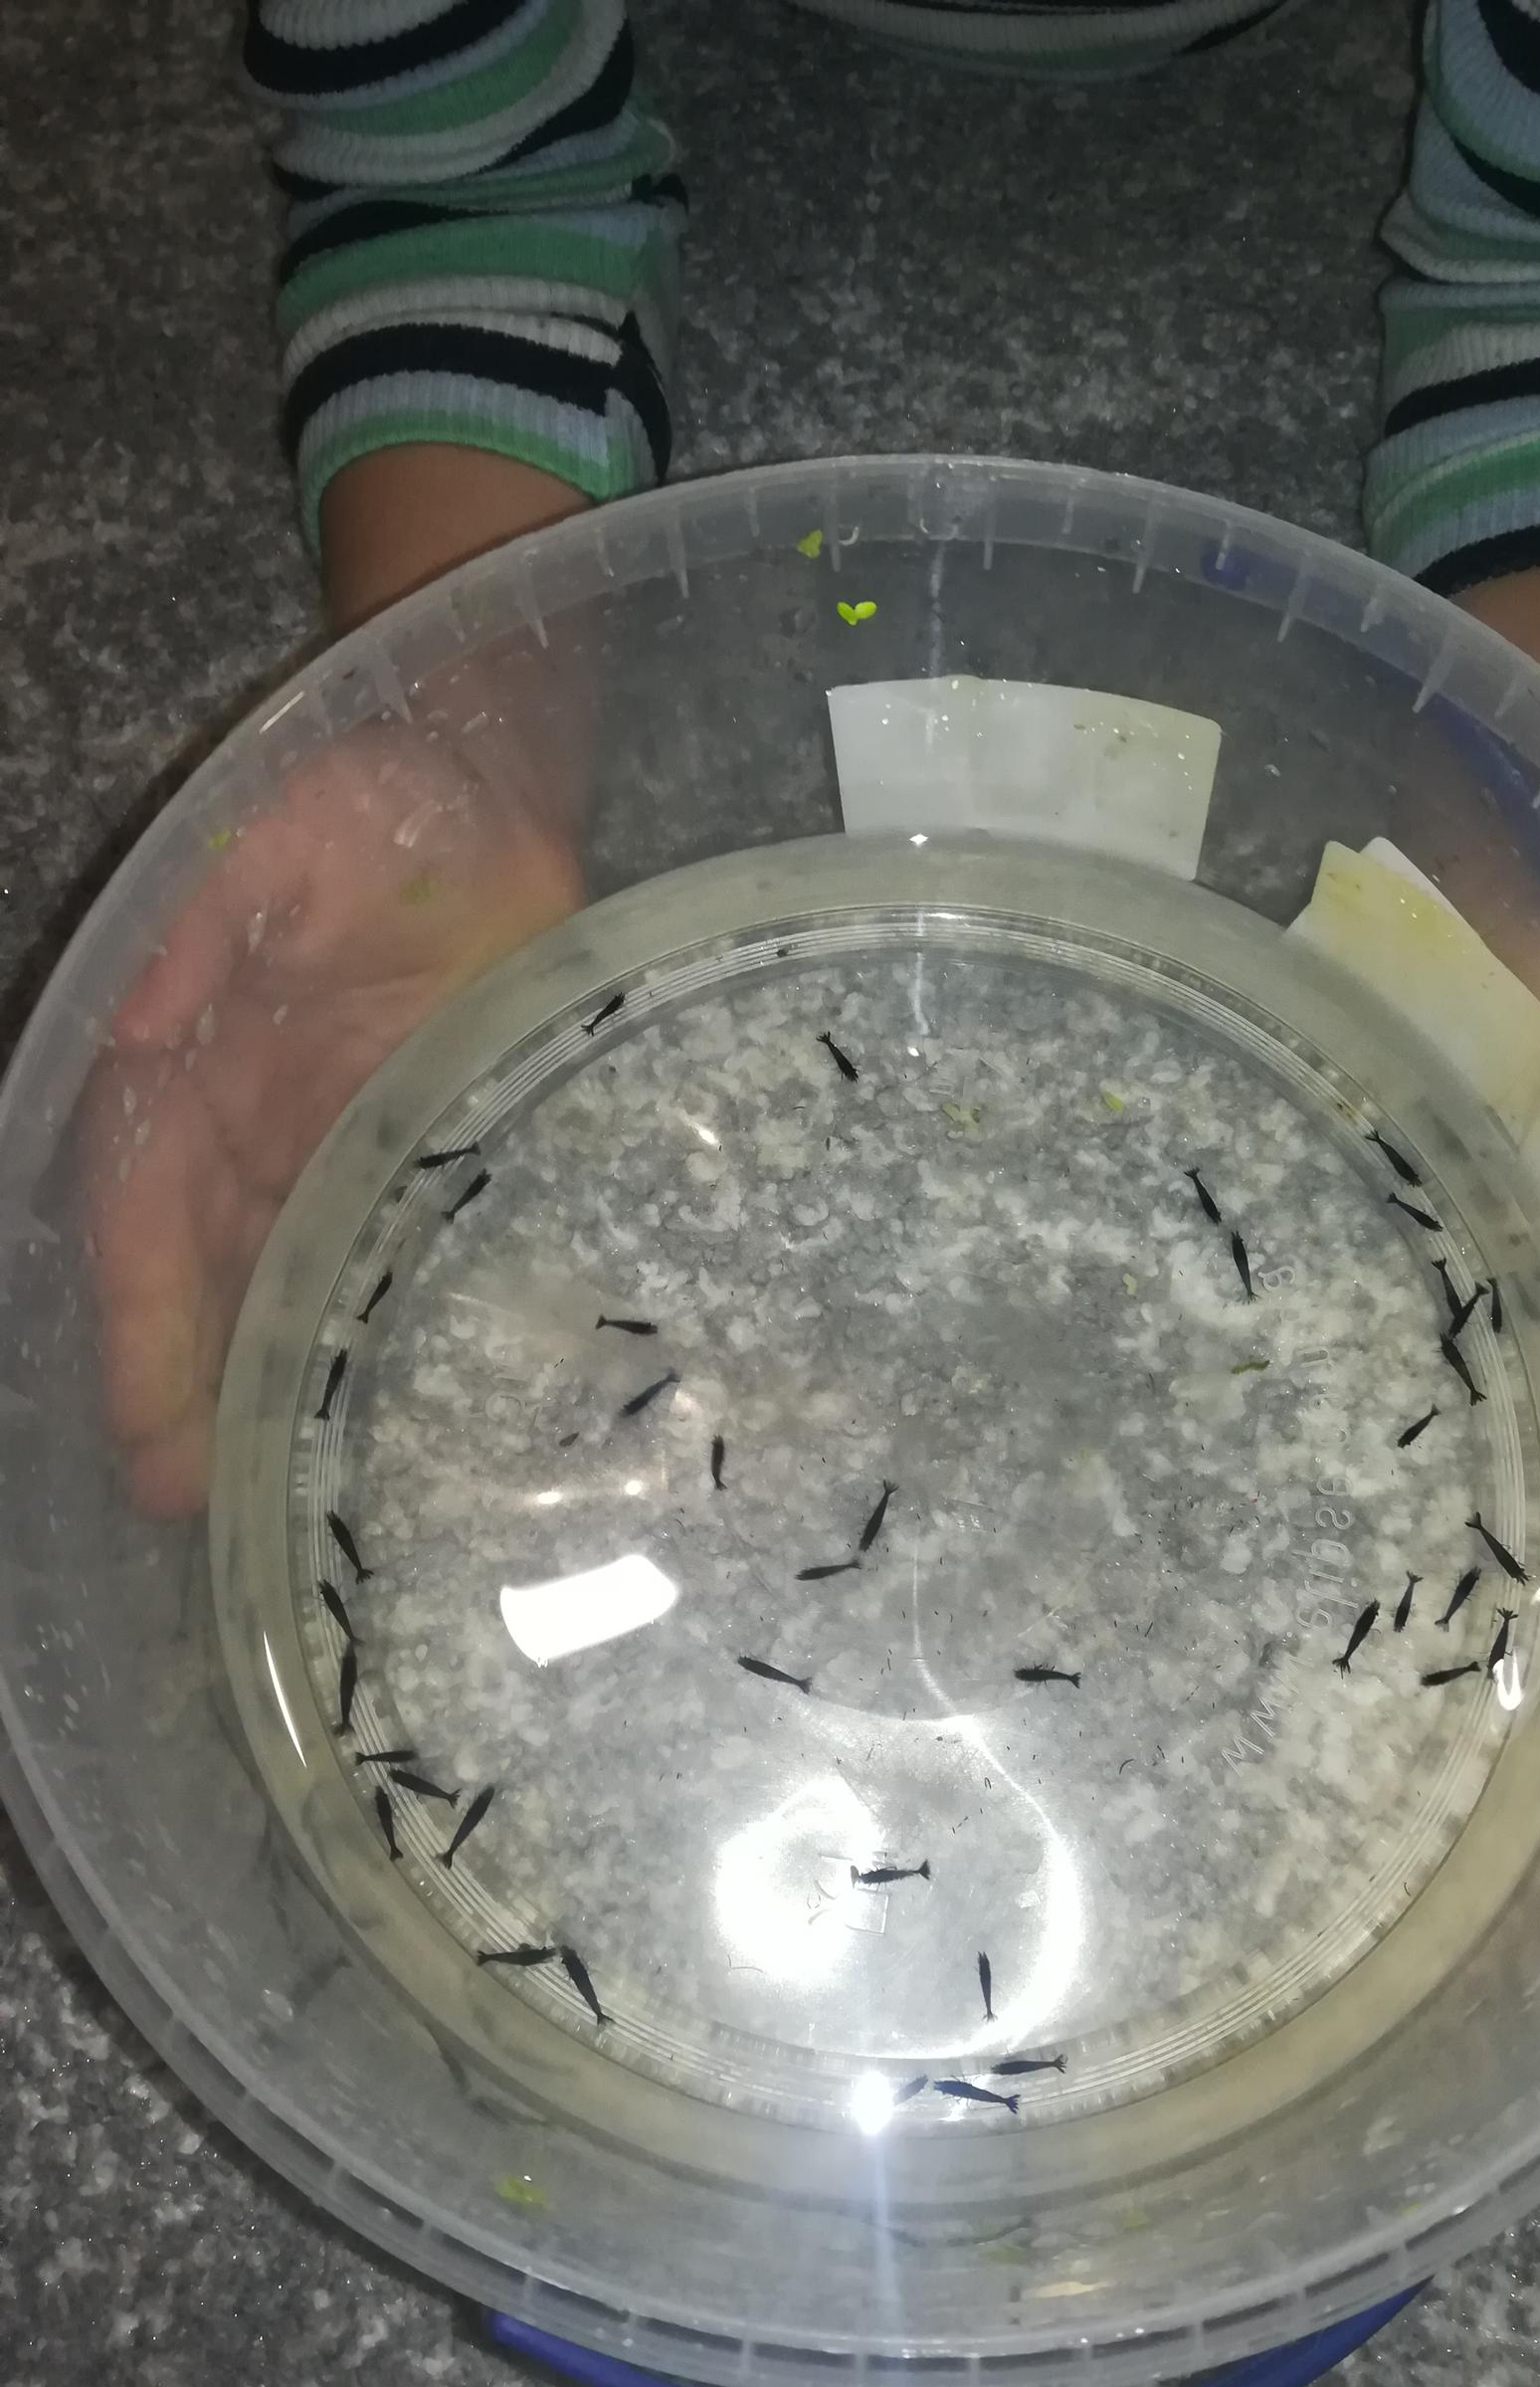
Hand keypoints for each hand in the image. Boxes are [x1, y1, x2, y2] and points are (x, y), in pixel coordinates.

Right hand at [85, 675, 584, 1515]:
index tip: (151, 1449)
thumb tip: (138, 1021)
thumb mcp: (266, 842)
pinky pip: (403, 1265)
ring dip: (290, 1397)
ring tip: (296, 1508)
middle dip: (206, 1407)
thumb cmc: (369, 808)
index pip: (146, 1236)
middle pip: (216, 1298)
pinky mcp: (436, 1160)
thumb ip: (198, 921)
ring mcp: (345, 1160)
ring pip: (300, 1300)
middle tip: (215, 1522)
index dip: (145, 1344)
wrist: (490, 800)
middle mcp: (254, 1144)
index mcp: (188, 1085)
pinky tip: (410, 1421)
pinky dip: (394, 1340)